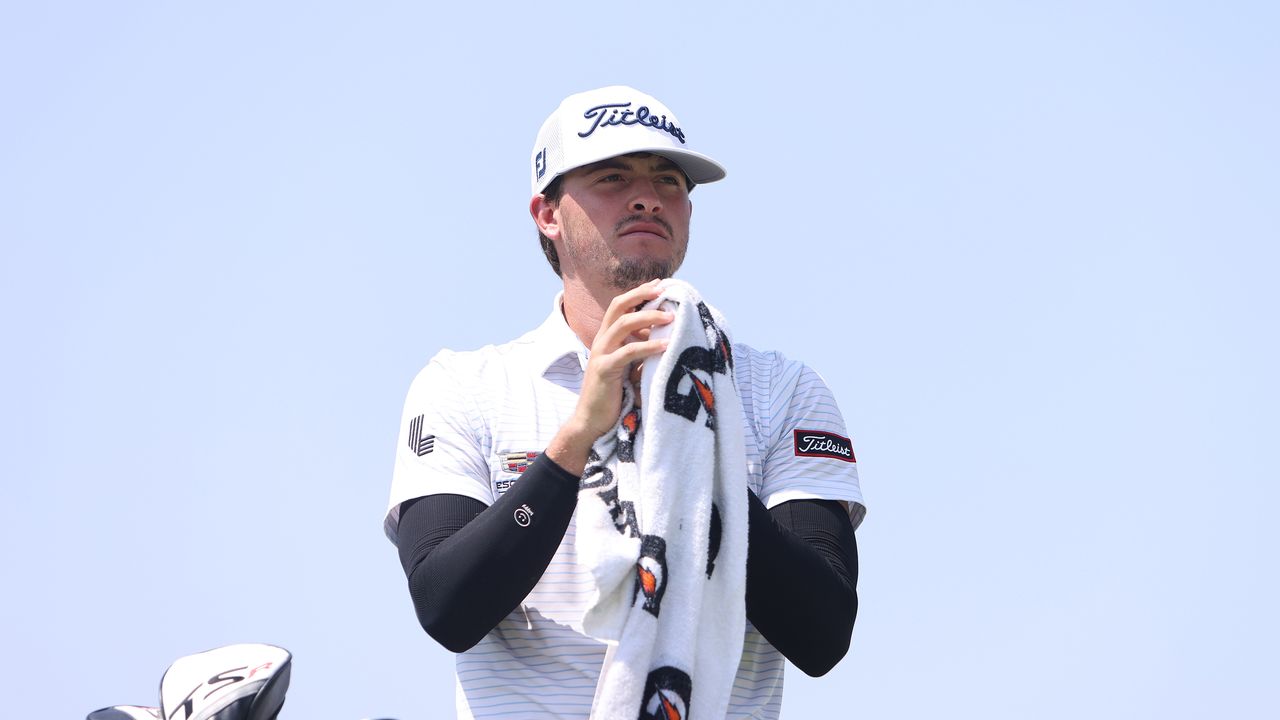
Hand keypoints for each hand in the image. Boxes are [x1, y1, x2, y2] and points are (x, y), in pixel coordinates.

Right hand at [545, 280, 672, 474]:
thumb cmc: (615, 396)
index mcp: (607, 338)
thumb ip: (641, 351)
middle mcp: (601, 341)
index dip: (638, 293)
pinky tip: (666, 346)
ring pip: (623, 325)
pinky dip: (648, 347)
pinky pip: (627, 353)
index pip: (620, 306)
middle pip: (618, 307)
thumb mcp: (630, 368)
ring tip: (671, 318)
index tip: (660, 284)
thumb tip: (666, 337)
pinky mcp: (604, 370)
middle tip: (664, 290)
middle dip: (641, 295)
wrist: (592, 422)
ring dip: (648, 317)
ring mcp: (601, 354)